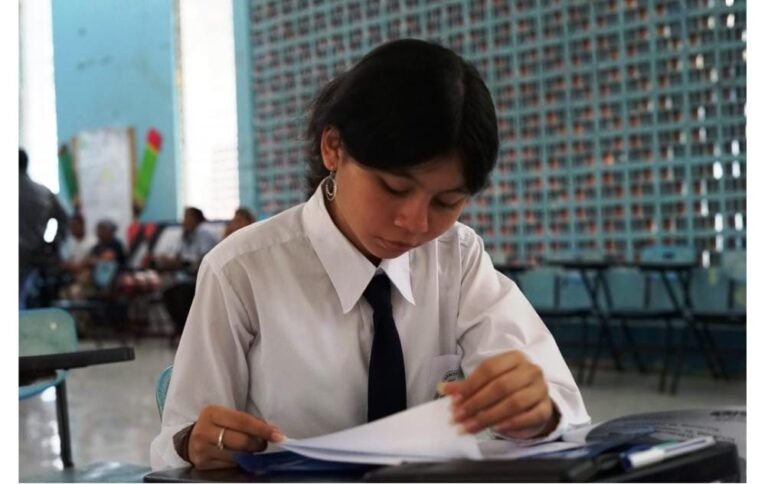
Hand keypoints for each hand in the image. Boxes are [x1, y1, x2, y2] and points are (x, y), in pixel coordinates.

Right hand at [188, 405, 284, 469]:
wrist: (191, 440)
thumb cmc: (216, 425)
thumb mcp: (227, 416)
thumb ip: (248, 422)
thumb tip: (273, 432)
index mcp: (212, 413)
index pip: (243, 421)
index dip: (263, 429)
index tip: (279, 435)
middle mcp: (204, 431)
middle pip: (242, 441)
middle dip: (258, 443)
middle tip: (263, 443)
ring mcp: (202, 450)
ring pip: (238, 456)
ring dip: (250, 453)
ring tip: (250, 449)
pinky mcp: (203, 465)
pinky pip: (231, 466)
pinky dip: (240, 462)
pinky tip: (238, 456)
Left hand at [439, 351, 557, 438]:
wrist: (534, 400)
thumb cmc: (507, 387)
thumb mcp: (487, 382)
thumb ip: (467, 386)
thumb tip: (442, 388)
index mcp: (514, 357)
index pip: (489, 369)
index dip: (470, 385)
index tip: (454, 401)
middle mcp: (531, 370)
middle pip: (501, 386)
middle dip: (476, 403)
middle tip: (459, 417)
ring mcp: (541, 389)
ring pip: (514, 403)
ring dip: (489, 416)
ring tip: (471, 426)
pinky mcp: (546, 408)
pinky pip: (529, 416)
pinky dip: (512, 423)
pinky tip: (496, 429)